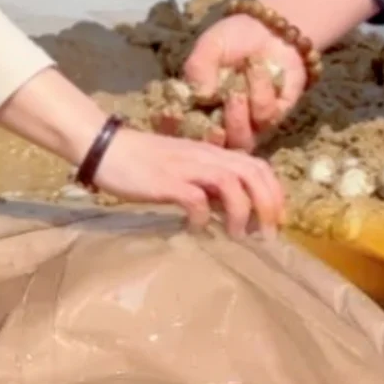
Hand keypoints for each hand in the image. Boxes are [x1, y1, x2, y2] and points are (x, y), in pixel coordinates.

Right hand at [94, 127, 285, 236]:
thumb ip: (206, 184)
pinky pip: (196, 199)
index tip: (277, 219)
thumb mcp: (184, 169)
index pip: (258, 165)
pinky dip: (203, 217)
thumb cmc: (143, 162)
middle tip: (268, 233)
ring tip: (237, 236)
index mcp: (212, 153)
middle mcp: (206, 156)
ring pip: (232, 183)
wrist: (107, 148)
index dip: (274, 192)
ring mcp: (188, 168)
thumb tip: (227, 210)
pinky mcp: (168, 182)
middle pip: (253, 173)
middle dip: (268, 204)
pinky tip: (197, 229)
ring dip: (242, 212)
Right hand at [182, 17, 305, 151]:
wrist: (272, 30)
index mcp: (197, 108)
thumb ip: (199, 68)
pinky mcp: (273, 120)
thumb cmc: (234, 39)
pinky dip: (260, 93)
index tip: (173, 116)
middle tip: (213, 124)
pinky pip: (265, 119)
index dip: (174, 129)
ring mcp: (247, 125)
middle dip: (212, 138)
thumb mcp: (209, 46)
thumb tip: (201, 95)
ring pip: (240, 141)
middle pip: (212, 148)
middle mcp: (220, 123)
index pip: (181, 129)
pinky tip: (259, 70)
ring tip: (237, 88)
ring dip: (237, 115)